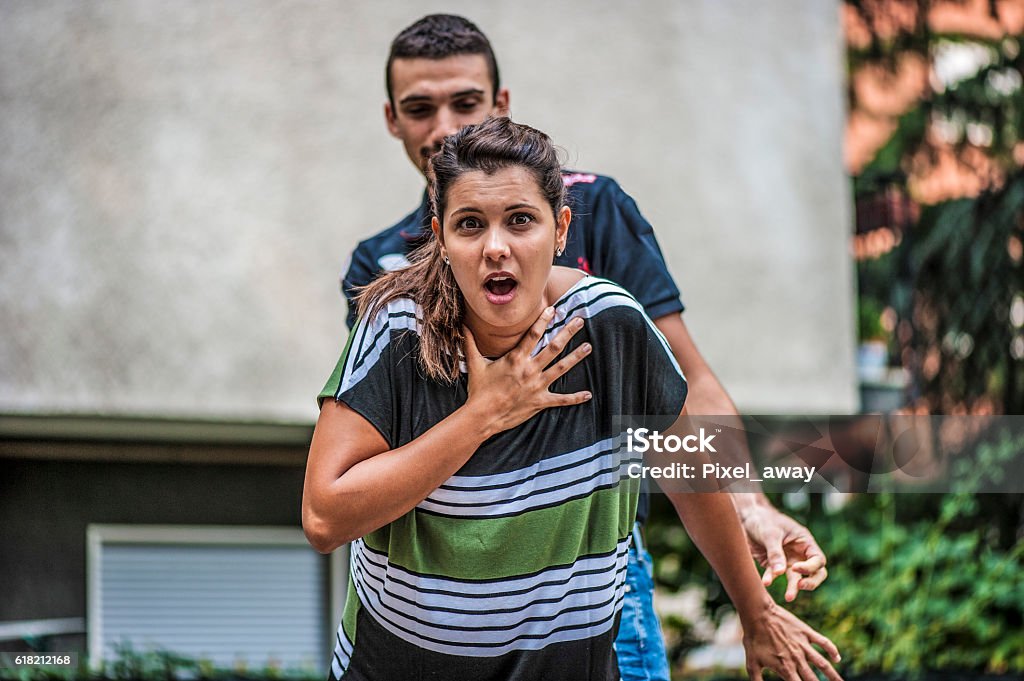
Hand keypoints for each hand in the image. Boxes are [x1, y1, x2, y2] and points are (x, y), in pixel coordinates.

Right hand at [464, 307, 591, 436]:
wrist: (482, 416)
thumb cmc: (479, 390)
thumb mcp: (474, 364)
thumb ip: (470, 343)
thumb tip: (462, 325)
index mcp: (515, 359)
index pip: (533, 334)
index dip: (544, 320)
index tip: (554, 309)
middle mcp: (529, 370)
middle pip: (553, 347)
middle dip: (568, 332)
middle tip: (580, 320)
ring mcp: (537, 386)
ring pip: (561, 368)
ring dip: (576, 357)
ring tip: (589, 346)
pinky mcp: (540, 401)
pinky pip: (561, 399)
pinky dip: (575, 398)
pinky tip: (588, 394)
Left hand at [739, 502, 826, 601]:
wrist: (746, 517)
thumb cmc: (763, 519)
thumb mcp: (770, 534)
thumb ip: (776, 553)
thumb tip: (781, 573)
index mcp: (805, 542)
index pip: (817, 559)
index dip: (810, 567)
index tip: (795, 567)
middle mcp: (799, 553)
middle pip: (815, 573)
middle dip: (811, 582)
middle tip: (800, 586)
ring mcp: (787, 560)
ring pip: (795, 578)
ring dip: (792, 588)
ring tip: (788, 598)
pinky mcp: (773, 564)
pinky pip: (775, 575)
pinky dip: (770, 579)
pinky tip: (765, 582)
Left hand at [743, 601, 841, 680]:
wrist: (757, 613)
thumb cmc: (753, 638)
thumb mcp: (751, 663)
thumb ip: (756, 680)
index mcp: (785, 668)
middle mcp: (797, 659)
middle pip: (813, 679)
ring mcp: (803, 645)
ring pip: (824, 664)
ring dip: (834, 675)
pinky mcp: (806, 632)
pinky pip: (823, 643)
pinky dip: (832, 650)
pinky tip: (838, 658)